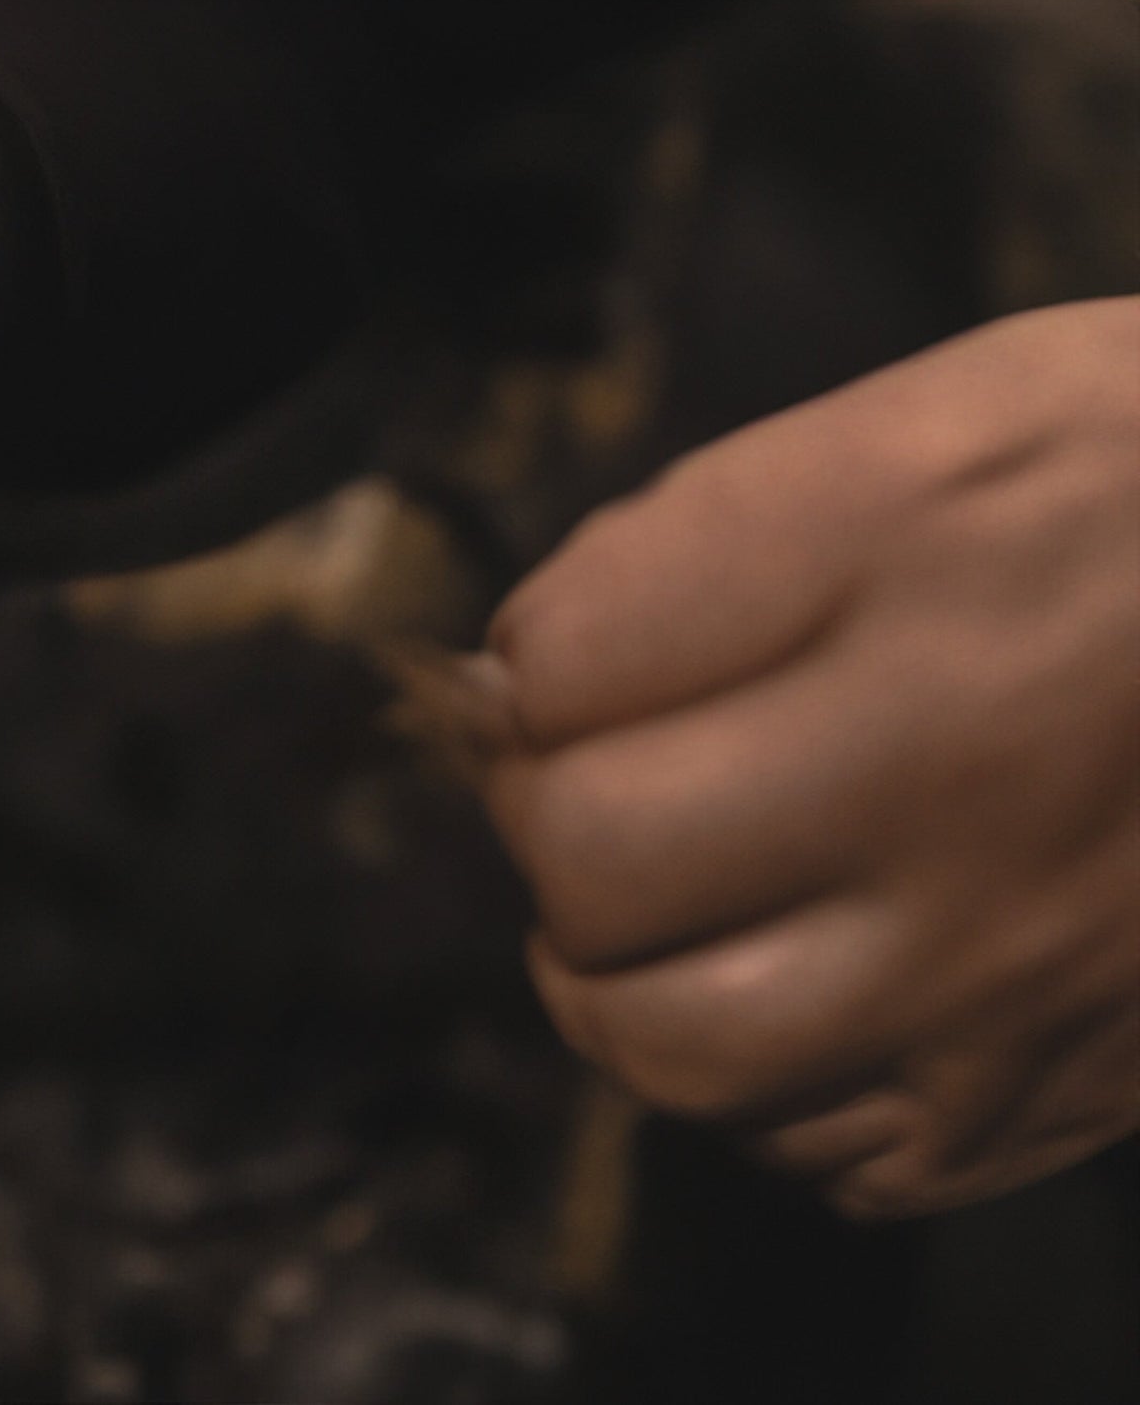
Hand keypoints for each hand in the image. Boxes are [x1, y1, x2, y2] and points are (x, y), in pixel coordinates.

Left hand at [470, 295, 1139, 1217]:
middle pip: (587, 860)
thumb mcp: (960, 417)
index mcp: (924, 556)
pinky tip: (816, 996)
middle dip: (556, 820)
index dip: (533, 666)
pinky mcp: (1064, 1085)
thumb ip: (705, 543)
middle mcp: (966, 766)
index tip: (584, 659)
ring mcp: (1019, 955)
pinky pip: (818, 1155)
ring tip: (665, 913)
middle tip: (612, 786)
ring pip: (673, 1044)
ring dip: (618, 981)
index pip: (558, 667)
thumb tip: (508, 680)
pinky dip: (772, 1095)